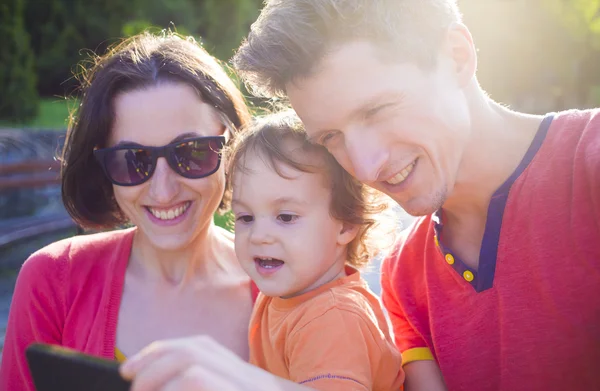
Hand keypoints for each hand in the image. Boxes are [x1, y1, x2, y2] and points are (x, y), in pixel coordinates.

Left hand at [119, 335, 302, 390]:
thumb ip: (213, 384)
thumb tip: (167, 385)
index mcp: (241, 374)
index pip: (199, 347)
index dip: (162, 351)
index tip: (133, 368)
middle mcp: (246, 376)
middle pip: (195, 348)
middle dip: (155, 359)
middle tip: (131, 379)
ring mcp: (246, 387)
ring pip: (195, 364)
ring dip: (159, 376)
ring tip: (141, 389)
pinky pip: (200, 382)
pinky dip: (177, 387)